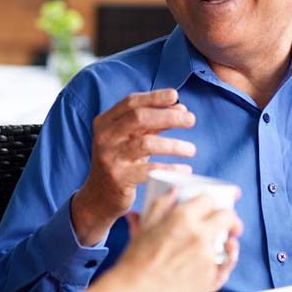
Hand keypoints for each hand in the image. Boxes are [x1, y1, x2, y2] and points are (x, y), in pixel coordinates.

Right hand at [71, 89, 196, 245]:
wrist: (99, 196)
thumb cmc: (121, 161)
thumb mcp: (133, 139)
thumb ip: (154, 123)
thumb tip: (182, 109)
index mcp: (105, 122)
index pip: (131, 102)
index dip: (154, 97)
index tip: (175, 95)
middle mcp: (104, 137)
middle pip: (139, 118)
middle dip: (168, 116)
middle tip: (191, 120)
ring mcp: (110, 158)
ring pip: (146, 144)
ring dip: (173, 145)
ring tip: (191, 149)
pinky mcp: (118, 178)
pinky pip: (149, 170)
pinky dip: (170, 168)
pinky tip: (185, 169)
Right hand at [114, 190, 242, 291]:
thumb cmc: (137, 261)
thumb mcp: (146, 225)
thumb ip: (161, 205)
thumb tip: (173, 192)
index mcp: (183, 218)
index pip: (209, 199)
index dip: (213, 200)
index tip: (217, 203)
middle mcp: (199, 235)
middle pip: (228, 217)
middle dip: (231, 218)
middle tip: (229, 223)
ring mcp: (207, 258)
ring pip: (229, 243)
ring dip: (229, 242)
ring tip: (227, 244)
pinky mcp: (210, 278)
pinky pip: (225, 266)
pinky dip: (225, 263)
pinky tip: (224, 260)